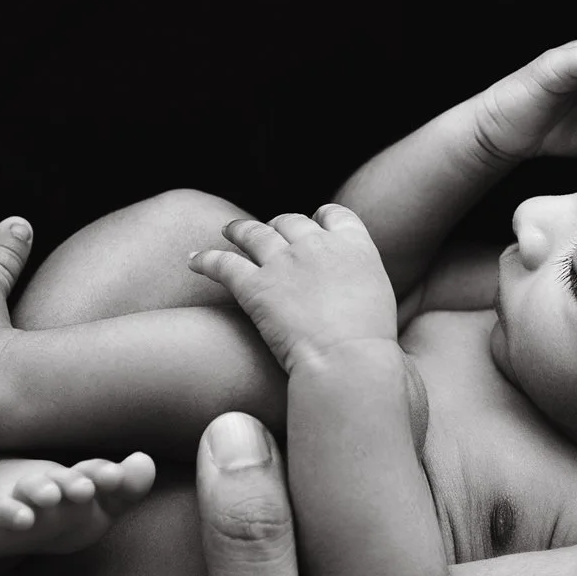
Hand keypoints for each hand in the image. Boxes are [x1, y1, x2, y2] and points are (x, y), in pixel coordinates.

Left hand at [189, 204, 400, 374]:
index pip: (334, 216)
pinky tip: (193, 261)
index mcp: (354, 246)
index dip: (320, 218)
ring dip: (239, 230)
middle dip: (279, 226)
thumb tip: (366, 297)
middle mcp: (316, 245)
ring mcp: (283, 262)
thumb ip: (367, 285)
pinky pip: (222, 264)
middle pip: (291, 222)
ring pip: (254, 234)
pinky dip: (205, 260)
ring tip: (229, 231)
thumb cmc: (371, 345)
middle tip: (269, 235)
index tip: (314, 224)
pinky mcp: (254, 285)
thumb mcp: (383, 303)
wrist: (348, 359)